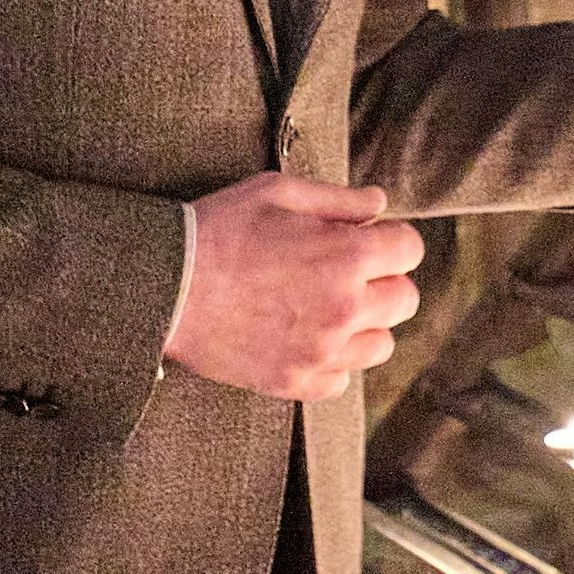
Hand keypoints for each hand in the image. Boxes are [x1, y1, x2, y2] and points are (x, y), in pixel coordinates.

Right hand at [162, 173, 423, 402]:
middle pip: (405, 300)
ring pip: (380, 345)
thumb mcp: (278, 192)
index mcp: (347, 255)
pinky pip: (342, 381)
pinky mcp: (295, 382)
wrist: (164, 287)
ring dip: (364, 325)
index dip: (389, 240)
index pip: (409, 249)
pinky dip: (331, 362)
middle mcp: (345, 308)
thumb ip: (339, 199)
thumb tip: (380, 204)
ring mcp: (321, 351)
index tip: (365, 240)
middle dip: (383, 280)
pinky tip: (303, 338)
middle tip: (344, 272)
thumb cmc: (219, 229)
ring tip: (325, 308)